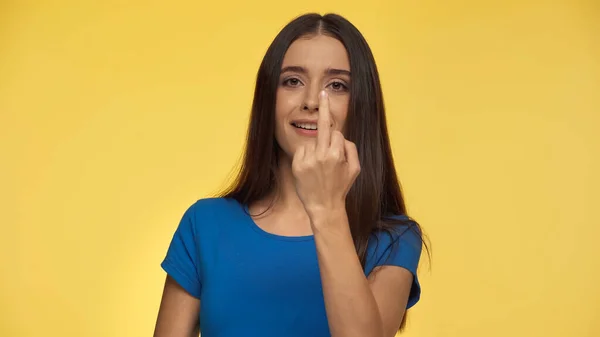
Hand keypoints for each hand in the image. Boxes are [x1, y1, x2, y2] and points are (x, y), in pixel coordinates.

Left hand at [291, 90, 360, 219]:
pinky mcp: (297, 165)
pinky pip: (302, 151)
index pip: (337, 134)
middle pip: (323, 126)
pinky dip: (306, 156)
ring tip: (319, 169)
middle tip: (322, 93)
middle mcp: (322, 155)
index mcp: (337, 155)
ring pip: (313, 142)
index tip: (333, 119)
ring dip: (316, 150)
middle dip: (325, 109)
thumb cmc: (341, 187)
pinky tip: (310, 169)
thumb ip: (352, 149)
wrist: (323, 207)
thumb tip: (342, 136)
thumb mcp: (355, 169)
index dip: (337, 140)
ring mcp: (308, 160)